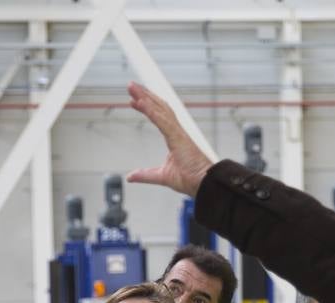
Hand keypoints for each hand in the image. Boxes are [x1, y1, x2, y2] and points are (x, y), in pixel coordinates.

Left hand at [126, 82, 213, 196]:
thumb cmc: (190, 179)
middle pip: (159, 107)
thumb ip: (145, 175)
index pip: (159, 116)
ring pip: (160, 109)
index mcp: (175, 137)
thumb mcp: (161, 176)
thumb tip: (131, 176)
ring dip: (145, 97)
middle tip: (131, 86)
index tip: (134, 101)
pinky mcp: (178, 137)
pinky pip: (162, 121)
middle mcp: (177, 131)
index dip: (147, 107)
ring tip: (133, 88)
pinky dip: (151, 111)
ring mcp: (178, 133)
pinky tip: (141, 102)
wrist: (203, 184)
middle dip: (145, 95)